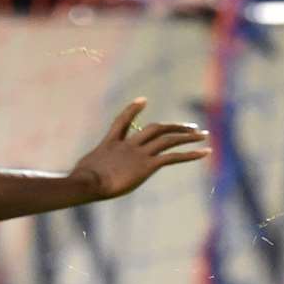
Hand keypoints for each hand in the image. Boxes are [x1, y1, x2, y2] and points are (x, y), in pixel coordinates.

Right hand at [68, 98, 209, 199]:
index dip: (133, 109)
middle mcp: (127, 145)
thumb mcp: (82, 171)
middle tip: (190, 127)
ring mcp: (138, 154)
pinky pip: (173, 157)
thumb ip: (88, 170)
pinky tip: (205, 151)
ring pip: (167, 139)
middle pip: (155, 129)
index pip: (122, 121)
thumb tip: (77, 178)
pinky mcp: (147, 165)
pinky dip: (191, 153)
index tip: (143, 100)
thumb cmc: (80, 181)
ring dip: (187, 136)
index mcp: (110, 144)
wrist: (87, 182)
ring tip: (202, 135)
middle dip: (174, 126)